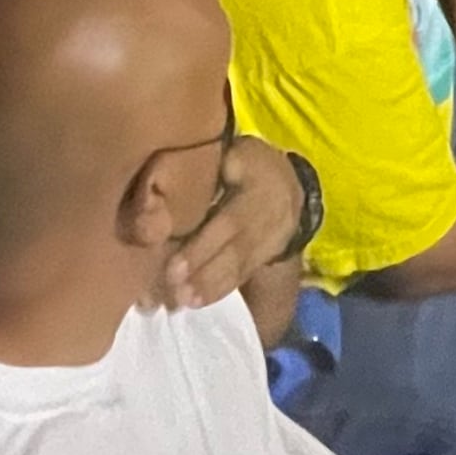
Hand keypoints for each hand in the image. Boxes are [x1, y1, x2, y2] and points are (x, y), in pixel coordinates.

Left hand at [154, 137, 307, 309]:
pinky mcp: (263, 255)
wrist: (290, 185)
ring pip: (238, 265)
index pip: (230, 220)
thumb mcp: (237, 151)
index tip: (174, 265)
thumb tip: (165, 181)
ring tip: (182, 301)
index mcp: (256, 184)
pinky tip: (196, 303)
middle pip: (234, 248)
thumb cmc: (248, 163)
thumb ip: (210, 164)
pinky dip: (220, 290)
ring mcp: (267, 239)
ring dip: (210, 286)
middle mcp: (264, 216)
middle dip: (203, 270)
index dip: (204, 245)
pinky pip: (243, 274)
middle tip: (173, 289)